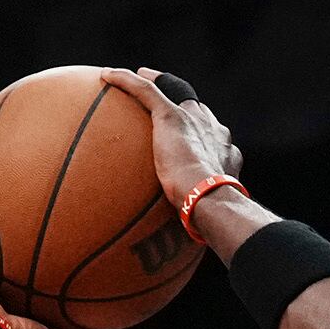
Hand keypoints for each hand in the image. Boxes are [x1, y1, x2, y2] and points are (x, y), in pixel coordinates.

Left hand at [97, 68, 242, 228]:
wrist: (211, 200)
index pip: (211, 135)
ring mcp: (192, 120)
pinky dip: (126, 81)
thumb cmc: (210, 217)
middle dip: (180, 102)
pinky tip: (106, 76)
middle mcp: (212, 129)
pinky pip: (145, 91)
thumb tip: (174, 252)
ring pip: (170, 92)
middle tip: (162, 102)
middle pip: (195, 109)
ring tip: (134, 79)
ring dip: (153, 83)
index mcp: (224, 151)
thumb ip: (191, 222)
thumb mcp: (203, 218)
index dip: (200, 130)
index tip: (188, 134)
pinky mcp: (172, 116)